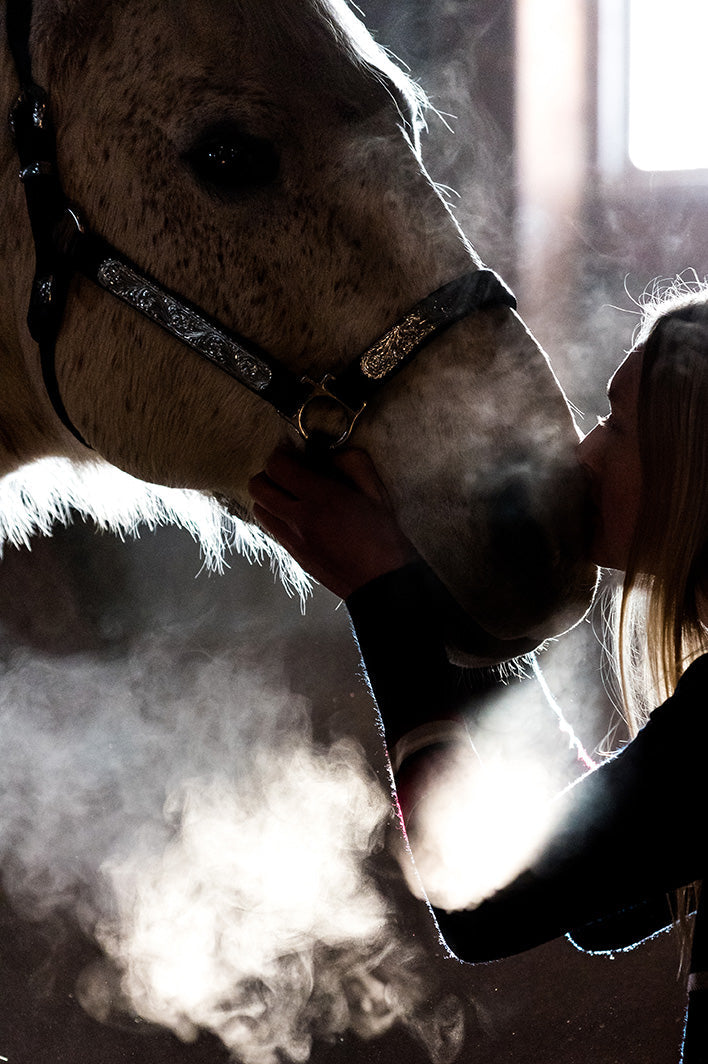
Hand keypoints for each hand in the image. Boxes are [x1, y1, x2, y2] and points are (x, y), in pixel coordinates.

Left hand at [249, 448, 418, 597]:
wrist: (381, 583)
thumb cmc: (383, 537)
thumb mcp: (376, 492)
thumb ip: (352, 463)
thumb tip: (330, 454)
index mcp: (321, 498)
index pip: (277, 466)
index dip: (281, 454)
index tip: (292, 453)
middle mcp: (300, 518)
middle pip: (258, 486)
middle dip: (268, 474)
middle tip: (287, 473)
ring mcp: (293, 539)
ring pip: (259, 509)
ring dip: (268, 497)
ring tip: (289, 496)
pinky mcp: (294, 555)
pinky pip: (271, 529)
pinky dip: (276, 517)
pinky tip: (297, 517)